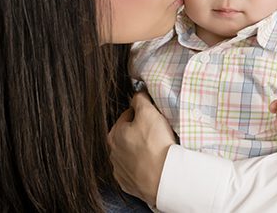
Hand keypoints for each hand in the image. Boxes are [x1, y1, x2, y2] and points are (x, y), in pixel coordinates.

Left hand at [108, 92, 175, 206]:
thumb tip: (137, 94)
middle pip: (128, 135)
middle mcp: (112, 153)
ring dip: (140, 150)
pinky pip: (135, 170)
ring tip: (156, 149)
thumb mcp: (149, 113)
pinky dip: (142, 166)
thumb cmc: (155, 145)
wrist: (164, 178)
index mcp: (114, 134)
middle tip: (157, 133)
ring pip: (130, 153)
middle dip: (140, 132)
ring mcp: (120, 170)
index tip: (153, 118)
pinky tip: (153, 164)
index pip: (128, 116)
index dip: (142, 114)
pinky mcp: (128, 184)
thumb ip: (140, 99)